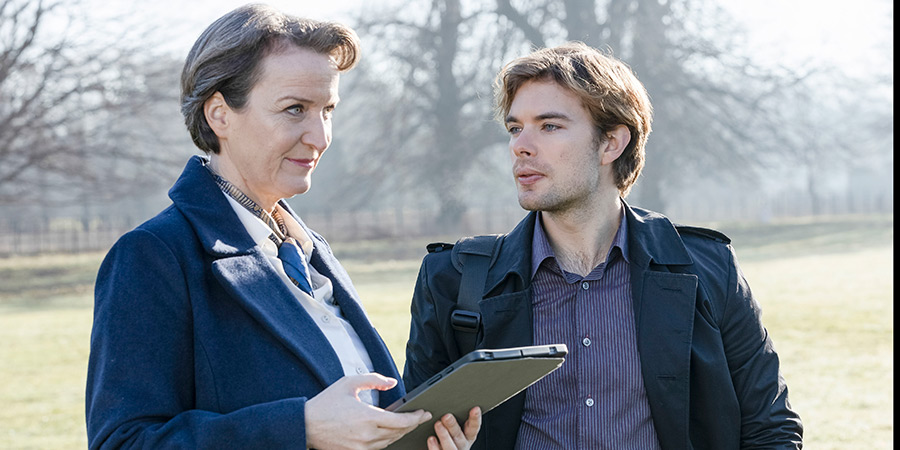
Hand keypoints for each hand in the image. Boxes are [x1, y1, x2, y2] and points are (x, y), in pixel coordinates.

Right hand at [305, 374, 431, 449]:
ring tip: (408, 423)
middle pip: (398, 433)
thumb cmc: (326, 403)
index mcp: (367, 417)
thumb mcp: (349, 383)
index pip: (400, 421)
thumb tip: (392, 383)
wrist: (305, 424)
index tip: (425, 413)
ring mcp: (361, 447)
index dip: (416, 418)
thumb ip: (374, 380)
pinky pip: (378, 448)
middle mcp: (366, 435)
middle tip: (421, 417)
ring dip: (401, 433)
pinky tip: (391, 433)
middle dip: (412, 425)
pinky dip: (387, 440)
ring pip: (390, 442)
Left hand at [427, 406, 480, 449]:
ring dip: (444, 435)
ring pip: (450, 446)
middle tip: (446, 416)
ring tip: (438, 425)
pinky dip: (435, 447)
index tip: (475, 409)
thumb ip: (455, 418)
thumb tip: (449, 401)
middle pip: (459, 436)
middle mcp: (462, 445)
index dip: (475, 418)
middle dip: (453, 426)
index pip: (474, 427)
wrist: (445, 449)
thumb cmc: (451, 437)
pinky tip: (431, 439)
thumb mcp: (457, 428)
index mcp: (468, 436)